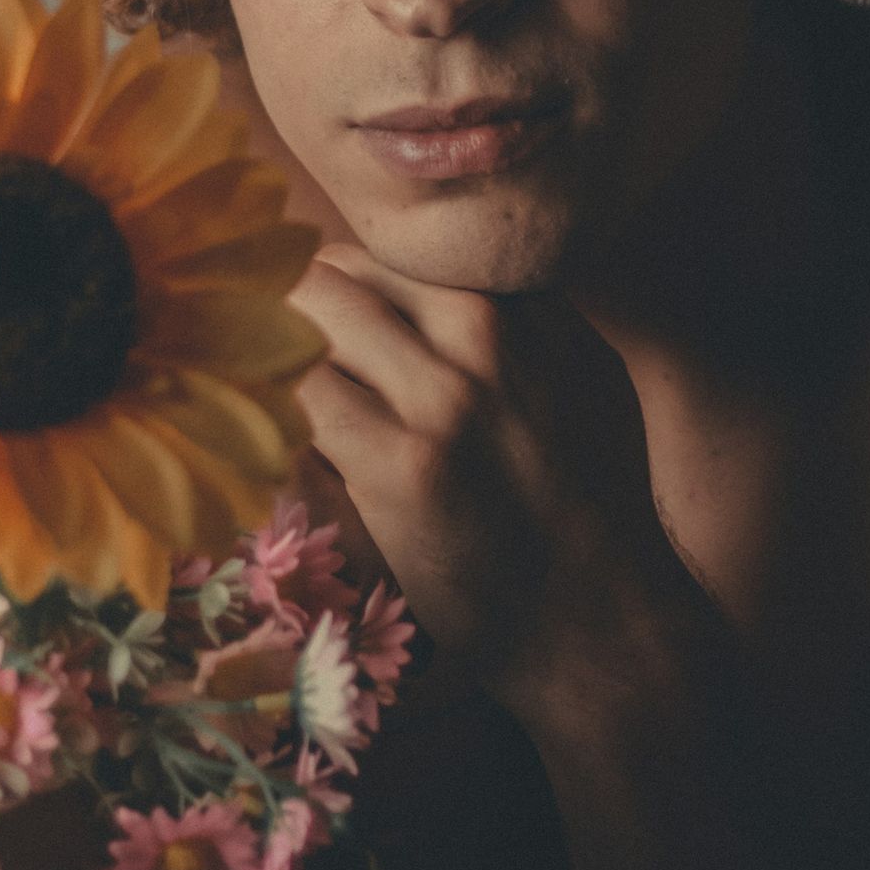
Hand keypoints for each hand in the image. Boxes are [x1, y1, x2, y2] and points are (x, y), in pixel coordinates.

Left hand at [289, 242, 688, 714]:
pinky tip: (273, 449)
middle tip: (267, 371)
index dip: (335, 298)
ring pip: (304, 322)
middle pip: (332, 274)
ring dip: (269, 364)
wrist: (607, 617)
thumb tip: (420, 282)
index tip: (316, 341)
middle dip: (288, 321)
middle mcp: (485, 327)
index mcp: (520, 299)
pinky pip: (297, 401)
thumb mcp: (578, 373)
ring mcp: (443, 394)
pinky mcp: (399, 463)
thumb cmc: (587, 501)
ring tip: (262, 409)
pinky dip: (272, 416)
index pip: (380, 253)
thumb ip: (510, 316)